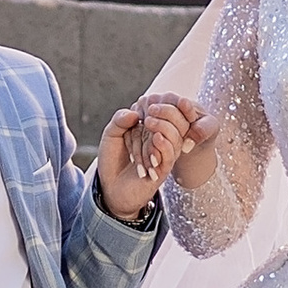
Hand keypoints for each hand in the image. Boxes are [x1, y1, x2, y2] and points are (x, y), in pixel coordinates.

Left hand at [97, 91, 202, 219]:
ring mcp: (163, 155)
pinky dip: (164, 145)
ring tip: (149, 122)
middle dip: (167, 112)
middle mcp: (160, 141)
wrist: (110, 189)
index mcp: (150, 129)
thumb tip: (135, 112)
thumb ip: (119, 121)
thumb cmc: (112, 161)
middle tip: (151, 109)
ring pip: (175, 137)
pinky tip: (155, 138)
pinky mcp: (163, 170)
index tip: (150, 98)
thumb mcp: (111, 135)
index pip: (165, 112)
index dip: (164, 103)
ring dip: (164, 127)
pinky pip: (170, 155)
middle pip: (177, 122)